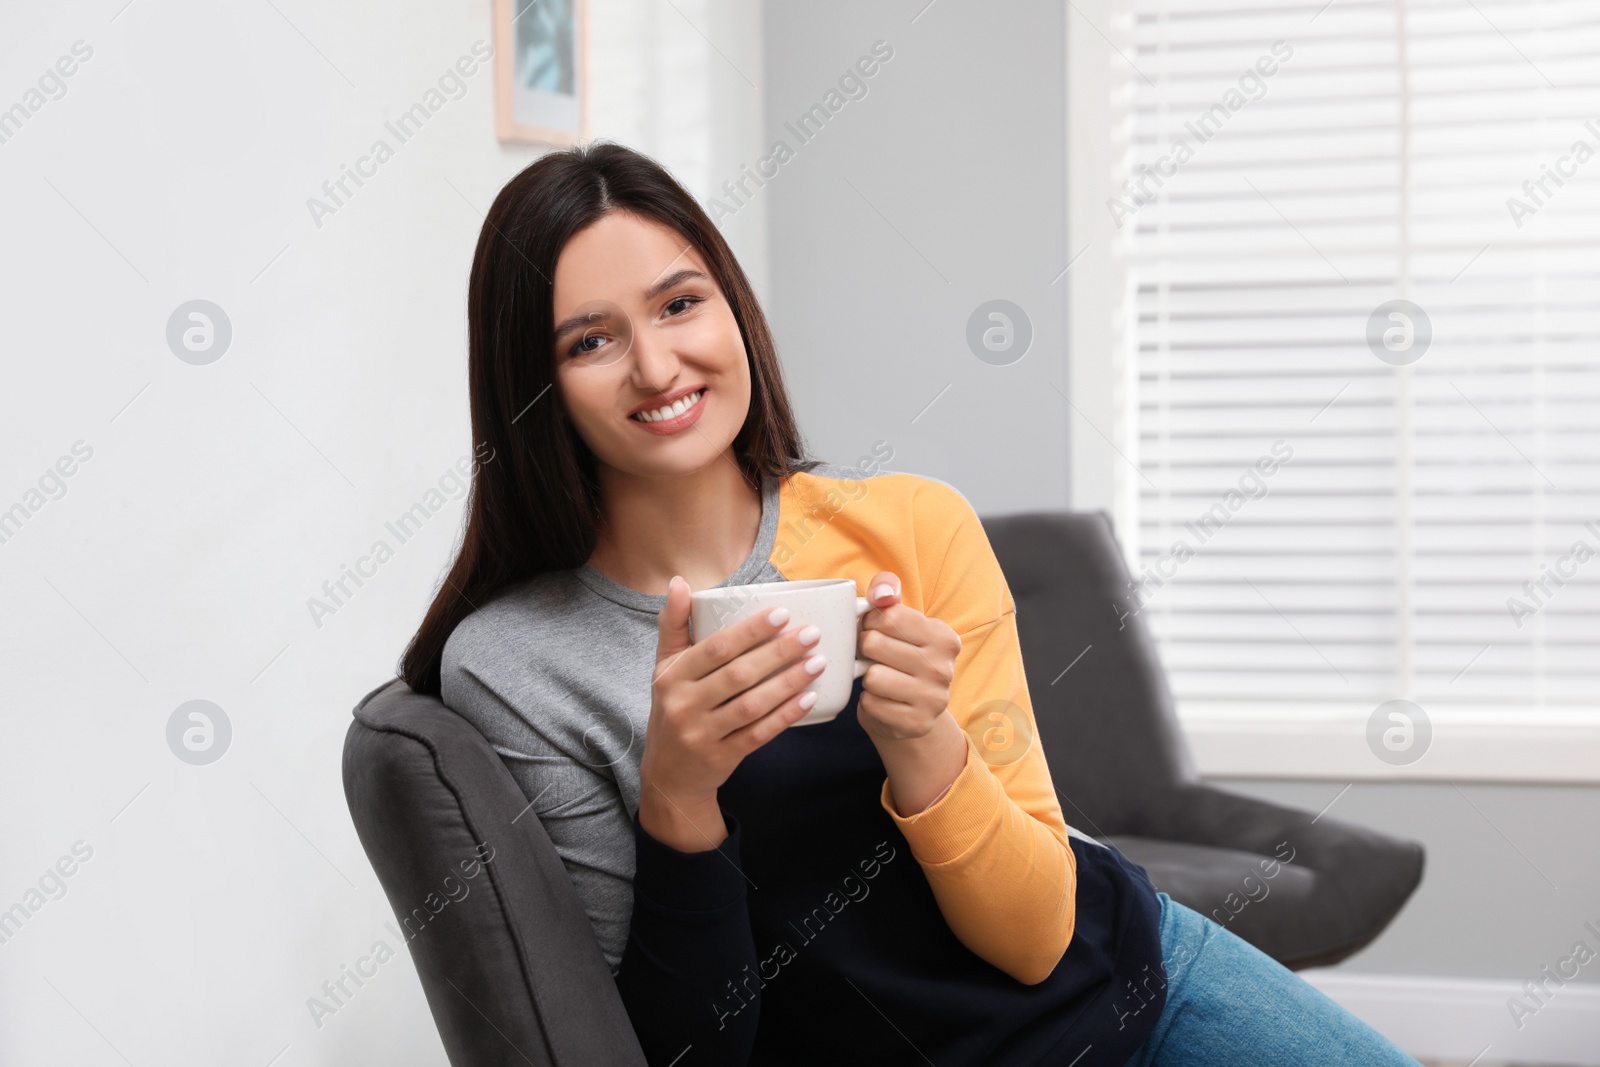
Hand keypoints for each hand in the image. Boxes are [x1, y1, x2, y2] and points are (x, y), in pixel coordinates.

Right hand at [637, 576, 824, 848]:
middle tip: (811, 634)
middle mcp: (683, 705)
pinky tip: (809, 698)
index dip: (749, 631)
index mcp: (671, 677)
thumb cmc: (673, 709)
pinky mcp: (722, 757)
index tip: (782, 613)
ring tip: (818, 662)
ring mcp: (703, 735)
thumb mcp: (664, 668)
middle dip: (778, 653)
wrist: (667, 775)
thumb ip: (674, 625)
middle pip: (738, 675)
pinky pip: (759, 734)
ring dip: (788, 683)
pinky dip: (785, 716)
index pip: (714, 649)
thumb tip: (680, 581)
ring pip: (752, 705)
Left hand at [855, 571, 961, 743]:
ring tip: (879, 678)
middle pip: (874, 644)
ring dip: (867, 677)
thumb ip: (887, 589)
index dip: (870, 622)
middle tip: (874, 656)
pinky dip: (869, 701)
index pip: (887, 616)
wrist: (911, 709)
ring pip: (872, 677)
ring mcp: (934, 699)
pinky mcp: (917, 724)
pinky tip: (883, 700)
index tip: (876, 631)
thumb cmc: (898, 654)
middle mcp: (943, 668)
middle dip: (865, 649)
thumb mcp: (897, 617)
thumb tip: (881, 594)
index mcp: (943, 637)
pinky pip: (871, 704)